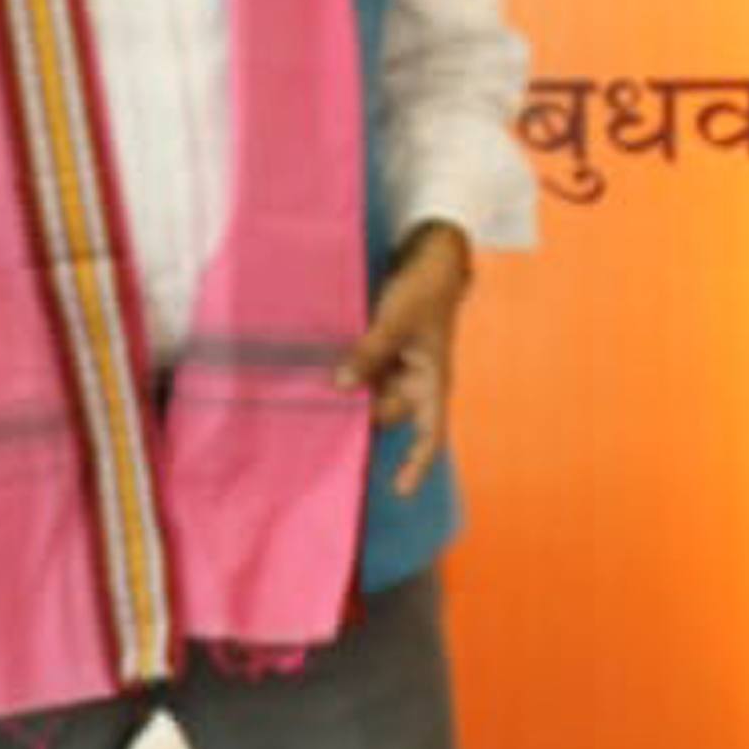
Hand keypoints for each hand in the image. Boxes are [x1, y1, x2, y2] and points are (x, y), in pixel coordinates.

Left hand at [336, 224, 475, 496]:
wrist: (430, 259)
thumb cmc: (425, 290)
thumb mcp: (397, 319)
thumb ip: (370, 352)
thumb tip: (341, 384)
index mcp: (433, 380)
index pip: (431, 433)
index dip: (418, 463)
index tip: (402, 489)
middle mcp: (416, 382)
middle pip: (386, 415)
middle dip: (359, 418)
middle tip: (323, 423)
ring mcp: (399, 370)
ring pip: (369, 396)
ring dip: (348, 396)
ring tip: (315, 396)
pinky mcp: (383, 356)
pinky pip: (362, 377)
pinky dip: (345, 378)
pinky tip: (320, 376)